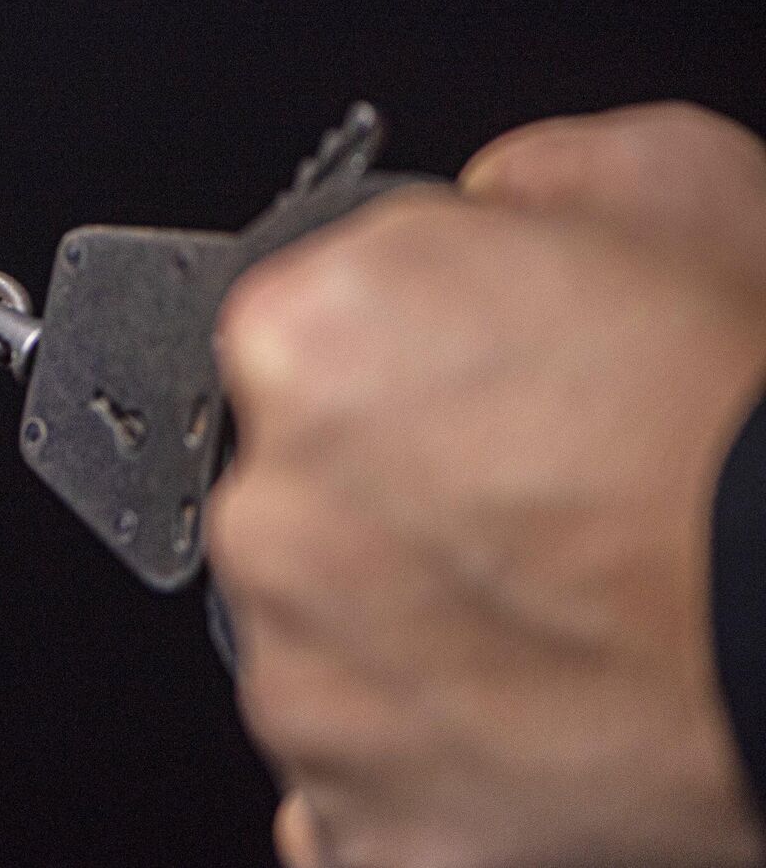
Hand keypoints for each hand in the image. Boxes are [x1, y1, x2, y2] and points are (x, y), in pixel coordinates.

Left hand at [211, 103, 765, 867]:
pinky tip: (519, 711)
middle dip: (387, 492)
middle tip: (527, 504)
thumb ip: (524, 183)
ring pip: (322, 634)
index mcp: (309, 340)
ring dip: (402, 624)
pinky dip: (419, 754)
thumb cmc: (763, 421)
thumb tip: (484, 207)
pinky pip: (351, 783)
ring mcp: (306, 680)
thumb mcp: (671, 182)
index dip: (401, 352)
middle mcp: (271, 511)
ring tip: (551, 612)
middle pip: (296, 490)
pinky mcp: (356, 817)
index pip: (298, 331)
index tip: (466, 383)